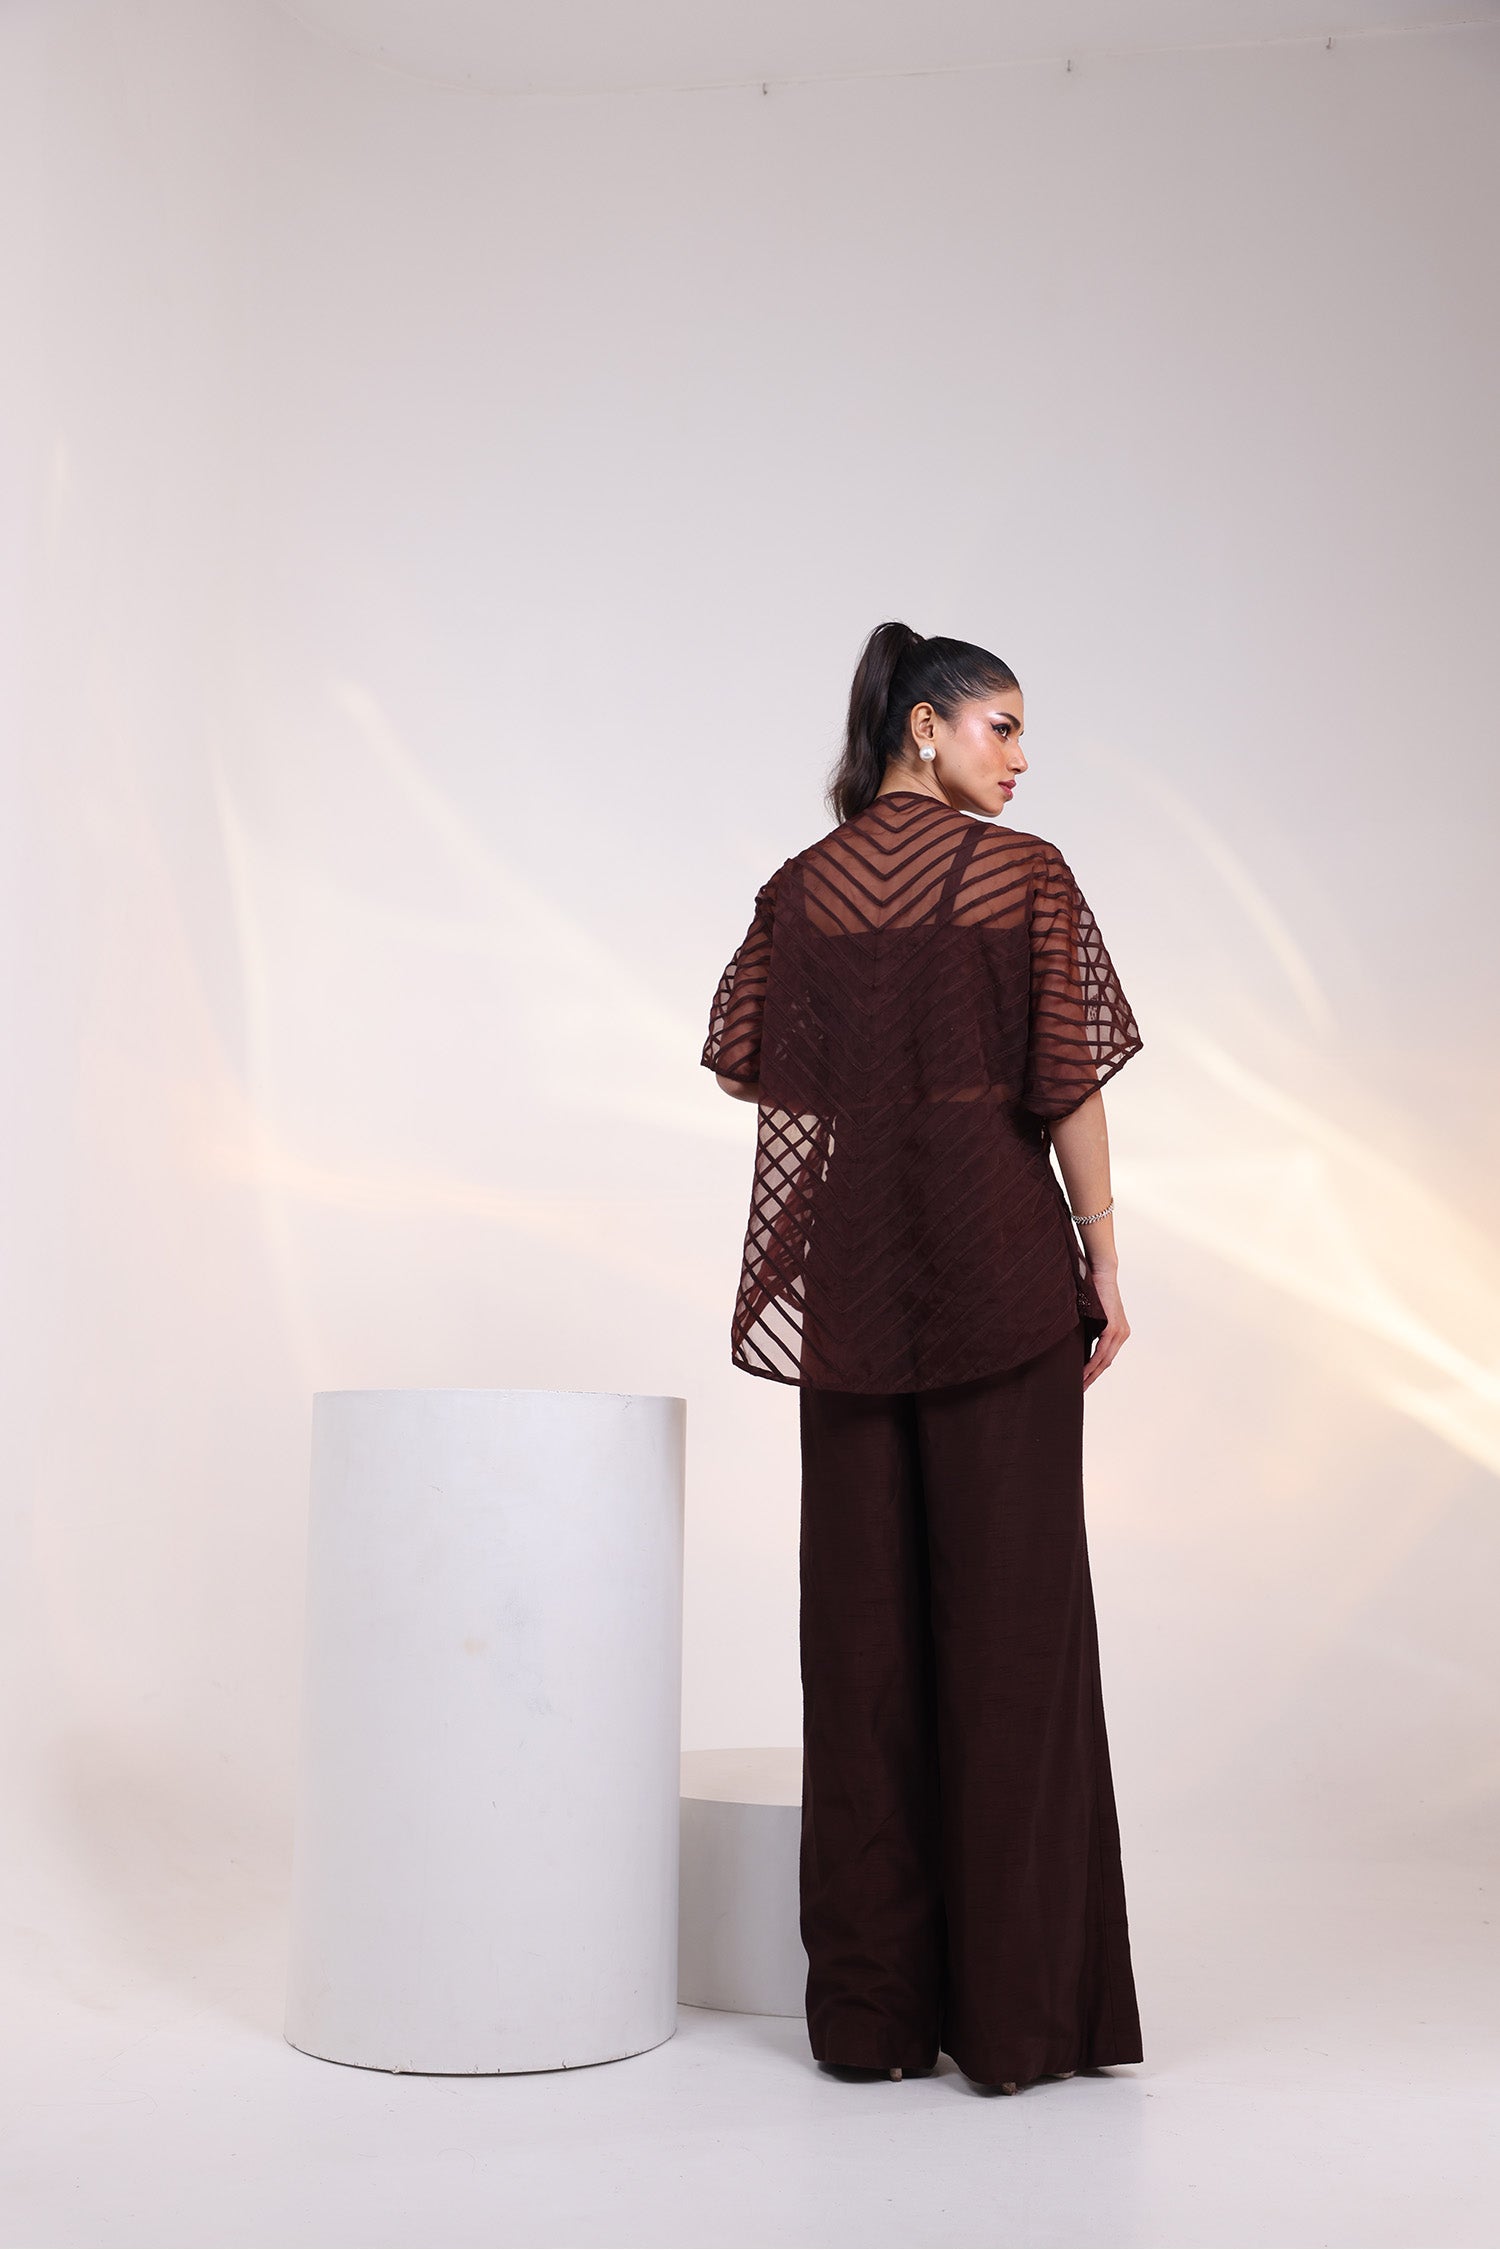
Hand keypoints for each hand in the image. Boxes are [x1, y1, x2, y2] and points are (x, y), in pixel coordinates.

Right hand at [1081, 1266, 1129, 1390]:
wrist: (1101, 1272)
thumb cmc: (1093, 1291)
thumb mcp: (1091, 1315)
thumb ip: (1088, 1330)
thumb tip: (1074, 1344)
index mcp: (1118, 1332)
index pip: (1106, 1358)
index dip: (1095, 1372)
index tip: (1084, 1383)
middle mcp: (1122, 1334)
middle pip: (1107, 1363)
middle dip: (1092, 1378)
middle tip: (1080, 1390)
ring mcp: (1119, 1331)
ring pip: (1105, 1360)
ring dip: (1091, 1374)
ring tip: (1080, 1385)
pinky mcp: (1113, 1326)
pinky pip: (1102, 1350)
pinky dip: (1092, 1362)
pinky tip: (1084, 1371)